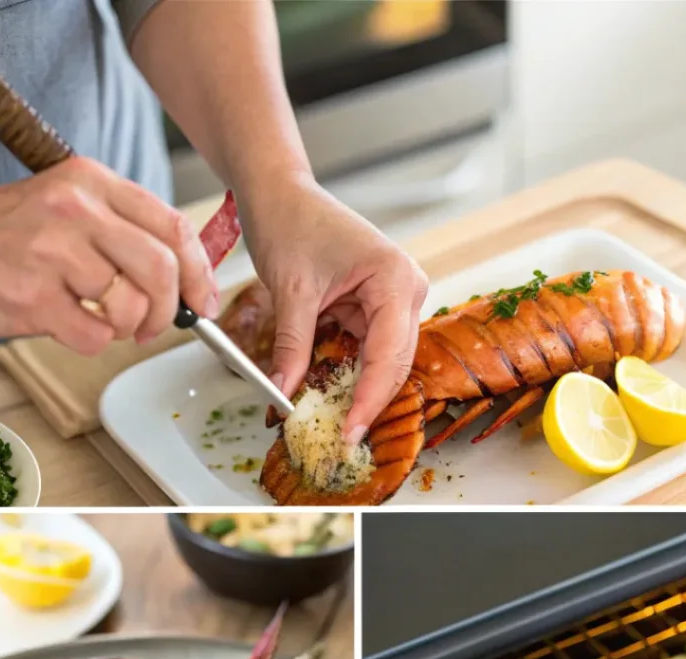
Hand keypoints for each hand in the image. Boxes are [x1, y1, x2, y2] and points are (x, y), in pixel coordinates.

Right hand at [0, 157, 217, 351]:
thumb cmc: (2, 233)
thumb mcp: (67, 206)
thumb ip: (122, 233)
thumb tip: (182, 282)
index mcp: (93, 183)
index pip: (175, 228)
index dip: (200, 274)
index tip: (203, 301)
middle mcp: (77, 210)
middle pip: (163, 269)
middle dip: (169, 310)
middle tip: (155, 325)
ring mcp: (53, 252)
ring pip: (131, 306)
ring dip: (127, 327)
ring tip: (103, 320)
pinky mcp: (32, 295)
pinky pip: (95, 336)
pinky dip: (92, 342)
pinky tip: (68, 324)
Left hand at [239, 172, 427, 442]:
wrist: (280, 193)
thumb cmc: (290, 222)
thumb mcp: (290, 291)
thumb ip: (293, 346)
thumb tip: (284, 395)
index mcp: (395, 278)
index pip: (389, 354)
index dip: (370, 398)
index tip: (350, 432)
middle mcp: (405, 288)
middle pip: (395, 362)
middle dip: (370, 401)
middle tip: (345, 438)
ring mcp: (392, 299)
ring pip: (383, 360)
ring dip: (361, 390)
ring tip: (338, 423)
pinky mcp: (374, 306)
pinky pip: (366, 349)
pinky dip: (350, 373)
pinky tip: (333, 396)